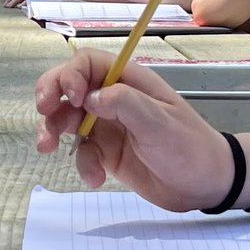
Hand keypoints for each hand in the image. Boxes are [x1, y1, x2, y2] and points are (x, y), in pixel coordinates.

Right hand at [32, 49, 235, 210]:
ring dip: (53, 132)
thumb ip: (125, 105)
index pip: (87, 64)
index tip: (70, 99)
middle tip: (42, 117)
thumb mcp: (160, 123)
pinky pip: (82, 152)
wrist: (206, 185)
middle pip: (69, 89)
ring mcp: (108, 126)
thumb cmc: (189, 146)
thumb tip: (89, 97)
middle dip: (50, 100)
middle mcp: (114, 99)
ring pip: (68, 120)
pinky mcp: (107, 152)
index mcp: (129, 81)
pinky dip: (82, 165)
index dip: (71, 76)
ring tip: (47, 149)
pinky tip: (96, 179)